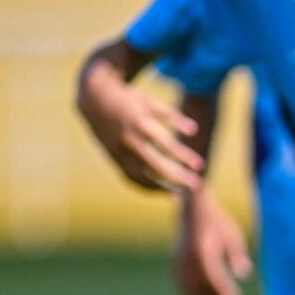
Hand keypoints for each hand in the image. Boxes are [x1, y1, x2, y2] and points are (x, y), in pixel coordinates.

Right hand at [79, 64, 203, 191]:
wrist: (94, 100)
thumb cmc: (129, 100)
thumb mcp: (150, 102)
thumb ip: (172, 116)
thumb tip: (194, 131)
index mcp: (140, 123)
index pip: (166, 145)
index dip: (184, 156)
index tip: (200, 166)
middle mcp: (129, 140)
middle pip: (156, 165)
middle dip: (177, 177)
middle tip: (196, 186)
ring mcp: (119, 151)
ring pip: (141, 176)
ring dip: (161, 188)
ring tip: (178, 195)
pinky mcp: (113, 158)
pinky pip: (130, 178)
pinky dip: (145, 187)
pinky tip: (160, 191)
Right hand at [172, 186, 252, 294]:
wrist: (191, 211)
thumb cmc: (216, 223)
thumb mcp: (232, 235)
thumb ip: (237, 254)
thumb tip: (244, 274)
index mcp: (203, 248)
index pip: (212, 276)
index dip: (222, 291)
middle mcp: (187, 256)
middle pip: (199, 285)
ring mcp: (178, 261)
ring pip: (188, 288)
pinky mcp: (175, 265)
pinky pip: (181, 285)